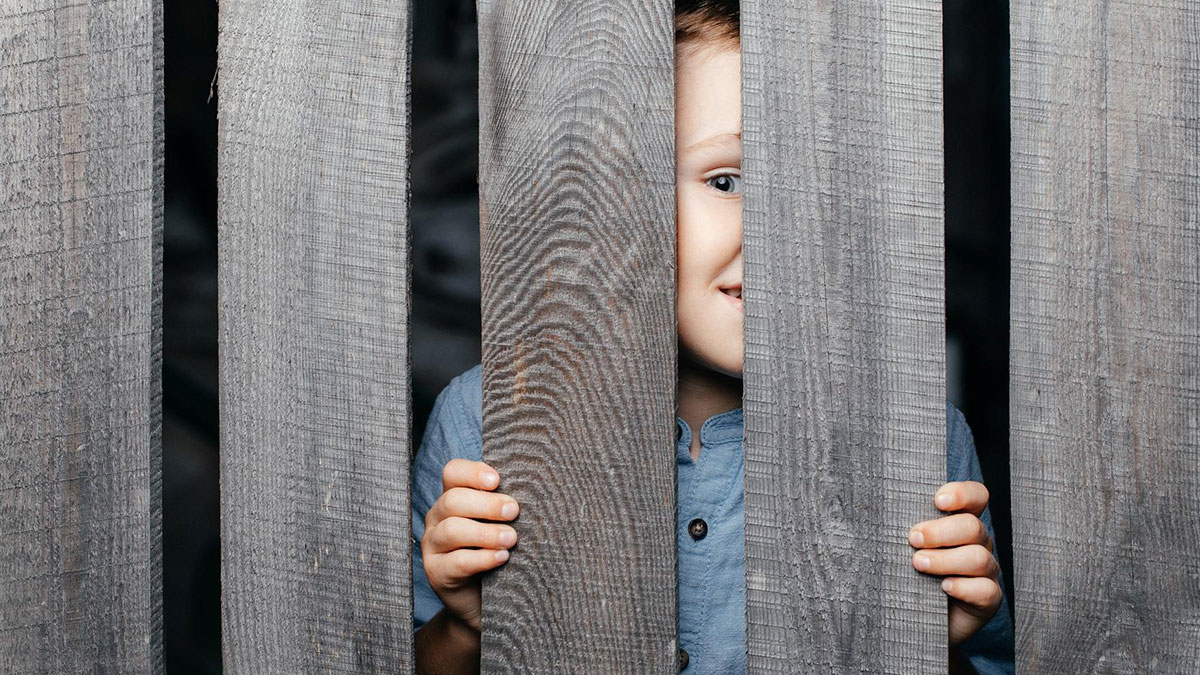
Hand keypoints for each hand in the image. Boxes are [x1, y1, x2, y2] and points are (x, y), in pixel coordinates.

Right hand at [422, 459, 519, 631]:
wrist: (487, 602)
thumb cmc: (499, 552)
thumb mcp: (501, 524)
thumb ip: (507, 507)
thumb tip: (536, 491)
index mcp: (453, 498)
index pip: (453, 472)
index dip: (473, 472)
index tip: (497, 480)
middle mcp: (438, 518)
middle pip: (453, 500)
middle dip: (487, 504)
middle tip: (514, 512)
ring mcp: (433, 546)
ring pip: (452, 530)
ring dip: (486, 533)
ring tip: (512, 539)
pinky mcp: (436, 573)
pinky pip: (456, 562)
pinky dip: (482, 558)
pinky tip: (502, 557)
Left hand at [907, 481, 1002, 647]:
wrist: (918, 616)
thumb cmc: (908, 572)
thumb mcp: (905, 545)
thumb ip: (902, 527)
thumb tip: (874, 510)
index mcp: (961, 523)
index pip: (976, 497)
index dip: (962, 494)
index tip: (938, 501)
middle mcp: (978, 543)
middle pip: (973, 527)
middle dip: (941, 531)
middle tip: (913, 539)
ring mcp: (986, 571)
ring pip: (978, 558)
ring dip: (945, 559)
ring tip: (918, 564)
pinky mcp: (987, 599)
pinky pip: (985, 590)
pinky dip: (963, 587)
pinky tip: (943, 587)